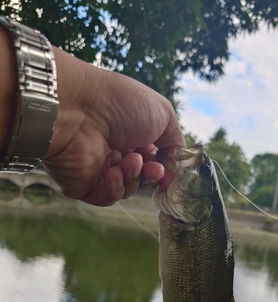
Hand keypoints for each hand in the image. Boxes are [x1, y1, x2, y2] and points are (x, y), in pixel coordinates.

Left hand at [43, 47, 184, 205]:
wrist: (78, 108)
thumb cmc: (121, 104)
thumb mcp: (163, 116)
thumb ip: (175, 144)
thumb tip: (176, 172)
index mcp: (133, 134)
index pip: (154, 159)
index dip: (164, 166)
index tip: (170, 169)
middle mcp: (116, 151)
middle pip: (143, 177)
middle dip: (151, 174)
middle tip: (153, 167)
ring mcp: (99, 169)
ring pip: (128, 188)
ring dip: (134, 177)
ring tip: (131, 160)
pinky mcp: (83, 185)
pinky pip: (107, 198)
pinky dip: (116, 188)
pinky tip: (114, 172)